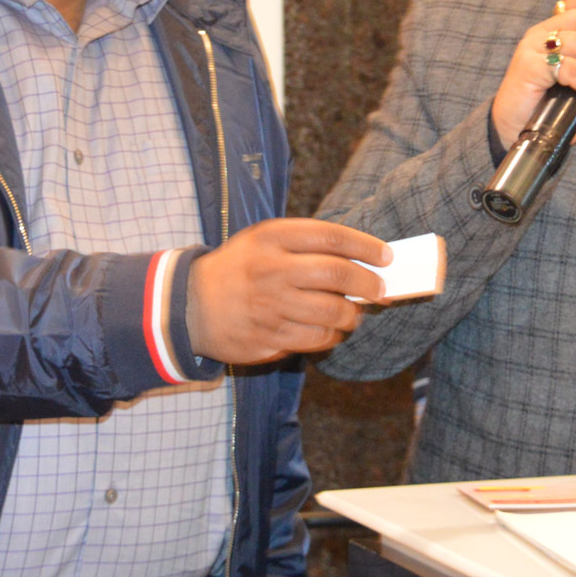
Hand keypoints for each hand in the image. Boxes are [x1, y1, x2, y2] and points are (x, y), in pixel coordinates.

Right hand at [186, 219, 392, 364]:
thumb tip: (361, 260)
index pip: (330, 237)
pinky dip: (333, 336)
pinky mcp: (268, 338)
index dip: (365, 247)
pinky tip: (331, 331)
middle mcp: (271, 270)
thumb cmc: (239, 268)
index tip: (386, 256)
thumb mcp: (262, 241)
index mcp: (270, 238)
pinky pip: (317, 339)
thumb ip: (305, 245)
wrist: (189, 305)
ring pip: (333, 313)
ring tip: (353, 313)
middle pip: (337, 275)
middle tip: (380, 290)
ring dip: (353, 315)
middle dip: (369, 284)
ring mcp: (269, 307)